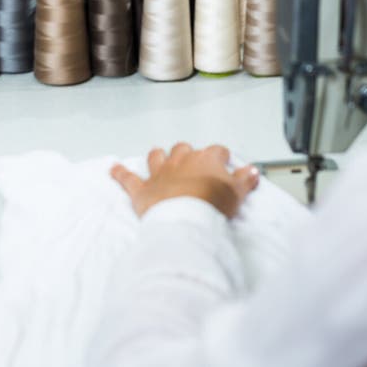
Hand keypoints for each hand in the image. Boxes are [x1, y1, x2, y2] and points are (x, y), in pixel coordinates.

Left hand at [111, 143, 259, 218]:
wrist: (185, 217)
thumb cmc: (211, 204)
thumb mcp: (237, 193)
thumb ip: (246, 179)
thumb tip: (253, 171)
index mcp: (206, 159)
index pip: (216, 151)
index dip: (220, 157)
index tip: (224, 164)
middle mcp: (182, 161)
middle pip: (184, 149)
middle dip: (187, 154)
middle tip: (191, 164)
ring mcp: (160, 173)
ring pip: (157, 156)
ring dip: (158, 156)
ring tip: (158, 157)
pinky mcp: (142, 189)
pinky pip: (128, 178)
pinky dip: (119, 173)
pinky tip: (112, 169)